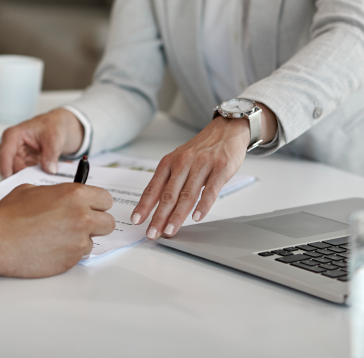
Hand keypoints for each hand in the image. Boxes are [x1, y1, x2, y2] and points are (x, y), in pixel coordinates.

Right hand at [0, 108, 84, 176]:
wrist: (60, 126)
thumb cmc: (52, 125)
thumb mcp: (54, 137)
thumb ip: (51, 154)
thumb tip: (49, 169)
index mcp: (14, 135)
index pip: (5, 153)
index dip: (5, 167)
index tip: (8, 178)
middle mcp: (13, 146)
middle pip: (10, 166)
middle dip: (20, 176)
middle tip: (32, 184)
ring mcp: (19, 156)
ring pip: (18, 172)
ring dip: (29, 178)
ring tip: (42, 179)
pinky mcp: (26, 163)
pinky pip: (27, 174)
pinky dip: (35, 177)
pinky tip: (44, 175)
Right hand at [0, 183, 114, 285]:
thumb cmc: (8, 215)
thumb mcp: (31, 190)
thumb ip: (56, 193)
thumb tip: (63, 197)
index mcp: (74, 194)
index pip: (106, 199)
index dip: (97, 203)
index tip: (90, 207)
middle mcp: (81, 216)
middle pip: (108, 222)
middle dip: (96, 223)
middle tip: (78, 224)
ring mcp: (78, 240)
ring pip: (94, 240)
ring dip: (81, 239)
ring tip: (57, 236)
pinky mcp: (71, 260)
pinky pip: (80, 255)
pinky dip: (69, 252)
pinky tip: (51, 247)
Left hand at [132, 110, 274, 237]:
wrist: (226, 129)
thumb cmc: (201, 149)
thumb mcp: (180, 160)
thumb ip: (170, 180)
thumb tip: (155, 205)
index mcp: (169, 162)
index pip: (153, 187)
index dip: (144, 205)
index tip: (136, 220)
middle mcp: (183, 162)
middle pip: (168, 194)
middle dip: (158, 217)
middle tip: (152, 233)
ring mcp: (202, 165)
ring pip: (187, 195)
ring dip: (177, 216)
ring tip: (170, 231)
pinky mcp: (221, 168)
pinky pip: (210, 190)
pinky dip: (203, 205)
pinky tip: (197, 217)